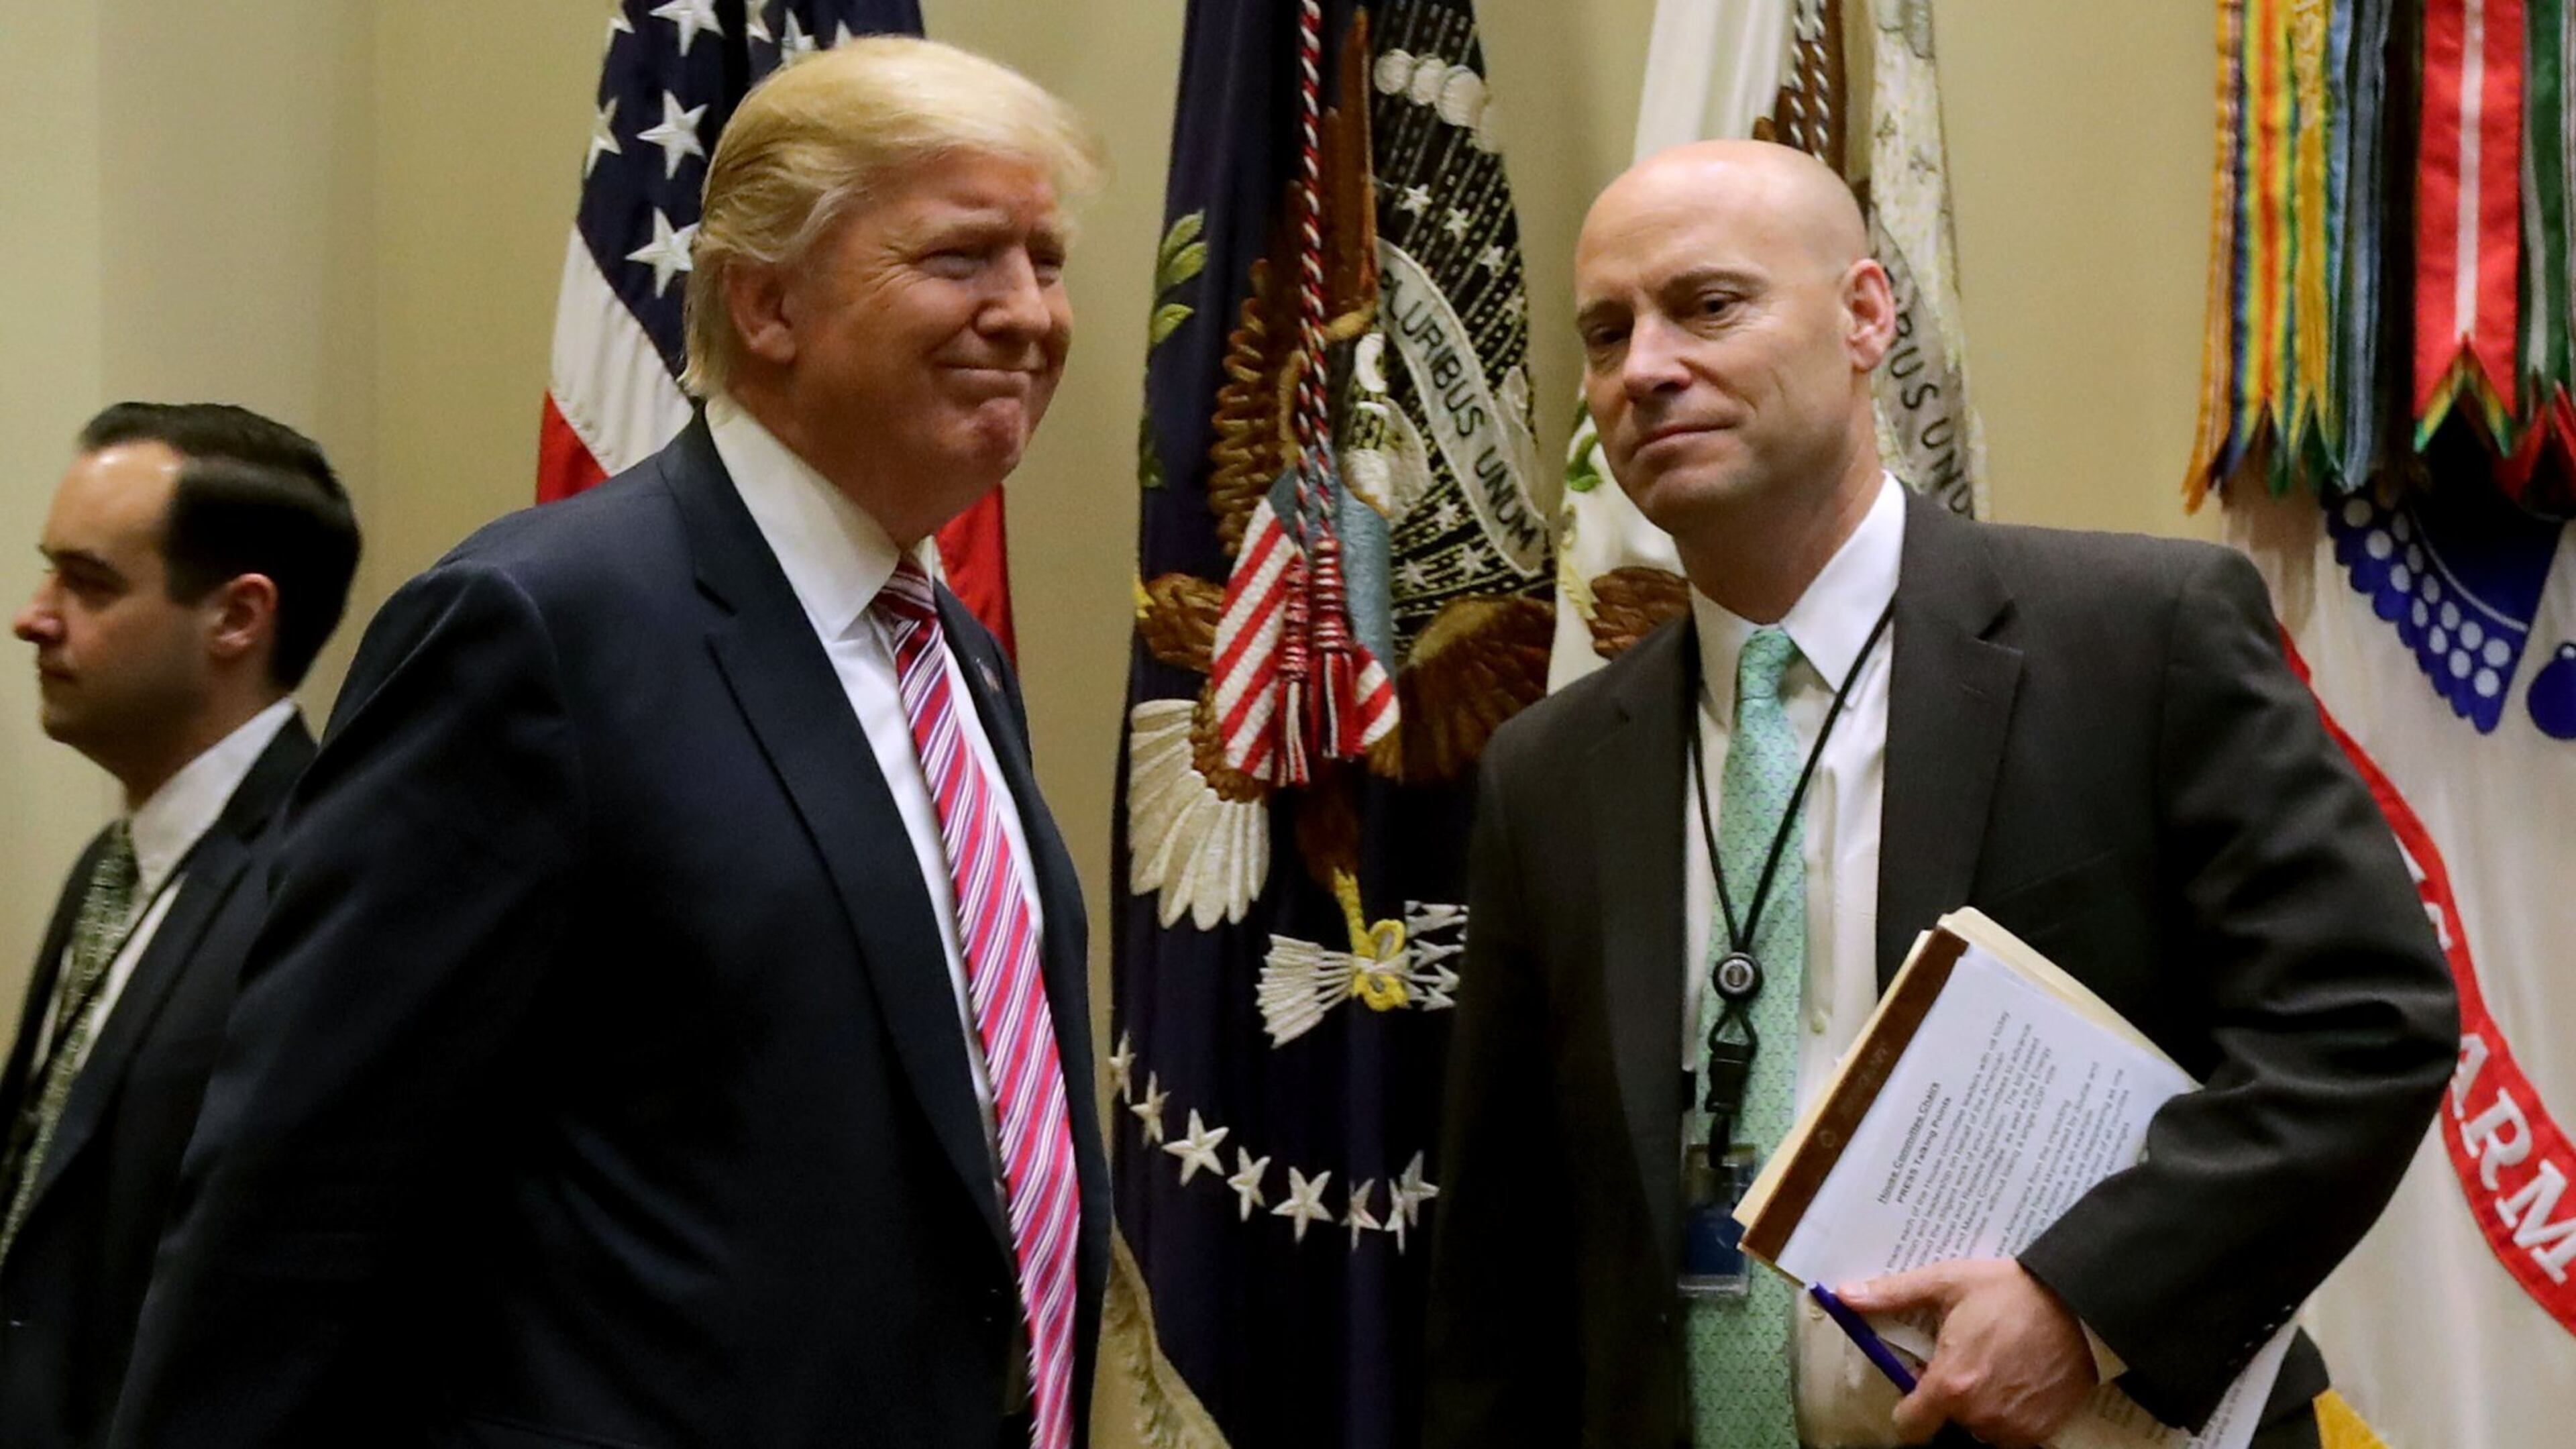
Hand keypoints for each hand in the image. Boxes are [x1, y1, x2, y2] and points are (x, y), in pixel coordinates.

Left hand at [1835, 1258, 2096, 1447]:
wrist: (2079, 1306)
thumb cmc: (2010, 1292)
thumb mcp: (1946, 1283)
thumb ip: (1892, 1295)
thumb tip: (1843, 1294)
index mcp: (1951, 1385)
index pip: (1910, 1426)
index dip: (1908, 1407)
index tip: (1917, 1381)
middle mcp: (1980, 1416)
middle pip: (1944, 1423)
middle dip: (1946, 1397)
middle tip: (1961, 1360)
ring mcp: (2013, 1428)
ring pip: (1977, 1429)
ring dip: (1976, 1407)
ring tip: (1991, 1366)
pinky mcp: (2039, 1432)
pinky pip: (2009, 1434)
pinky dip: (2006, 1414)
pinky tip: (2014, 1379)